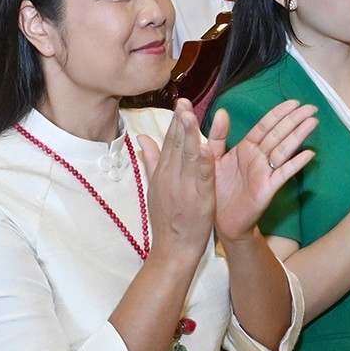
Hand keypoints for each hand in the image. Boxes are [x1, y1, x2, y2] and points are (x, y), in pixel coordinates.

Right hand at [140, 102, 217, 262]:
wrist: (173, 249)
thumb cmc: (167, 219)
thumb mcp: (155, 187)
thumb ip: (152, 160)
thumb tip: (142, 137)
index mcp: (163, 173)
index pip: (169, 142)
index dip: (174, 122)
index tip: (180, 103)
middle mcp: (171, 177)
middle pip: (176, 145)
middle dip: (180, 122)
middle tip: (184, 101)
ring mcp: (184, 188)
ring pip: (188, 157)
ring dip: (190, 136)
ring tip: (191, 116)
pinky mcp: (199, 199)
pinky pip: (202, 178)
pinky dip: (204, 163)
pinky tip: (206, 147)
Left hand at [210, 99, 316, 242]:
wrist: (219, 219)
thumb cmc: (217, 188)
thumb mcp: (213, 158)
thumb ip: (218, 135)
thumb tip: (222, 111)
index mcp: (246, 148)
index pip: (265, 126)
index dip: (279, 114)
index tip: (294, 102)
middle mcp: (258, 157)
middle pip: (279, 134)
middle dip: (294, 120)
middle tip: (311, 108)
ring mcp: (265, 172)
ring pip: (284, 150)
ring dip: (298, 136)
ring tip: (313, 123)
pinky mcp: (268, 188)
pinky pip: (284, 173)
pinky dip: (296, 163)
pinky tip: (308, 154)